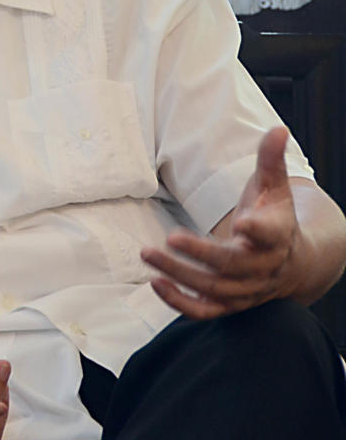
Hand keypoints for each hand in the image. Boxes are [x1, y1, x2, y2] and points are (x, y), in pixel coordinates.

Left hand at [141, 126, 301, 318]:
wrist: (292, 262)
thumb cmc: (274, 216)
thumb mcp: (274, 187)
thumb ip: (270, 160)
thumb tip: (278, 129)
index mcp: (276, 235)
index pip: (270, 234)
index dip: (258, 230)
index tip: (241, 221)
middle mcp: (262, 267)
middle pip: (231, 266)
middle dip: (199, 254)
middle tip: (167, 239)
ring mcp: (246, 289)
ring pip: (213, 289)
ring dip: (179, 275)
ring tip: (147, 255)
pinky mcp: (229, 303)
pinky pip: (204, 310)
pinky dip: (180, 303)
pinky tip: (155, 283)